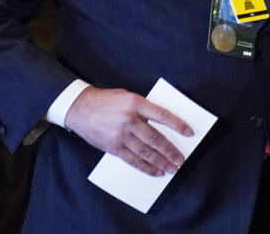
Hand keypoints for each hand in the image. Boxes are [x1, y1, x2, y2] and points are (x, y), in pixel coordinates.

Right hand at [63, 86, 192, 176]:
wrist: (80, 108)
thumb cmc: (106, 101)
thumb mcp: (127, 96)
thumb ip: (143, 109)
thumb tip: (162, 124)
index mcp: (135, 103)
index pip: (162, 115)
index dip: (177, 125)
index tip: (189, 133)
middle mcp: (129, 119)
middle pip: (155, 138)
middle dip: (170, 151)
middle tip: (181, 160)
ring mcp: (121, 135)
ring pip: (146, 152)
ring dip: (161, 162)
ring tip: (172, 168)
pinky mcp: (113, 147)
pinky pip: (133, 160)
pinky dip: (146, 167)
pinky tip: (155, 172)